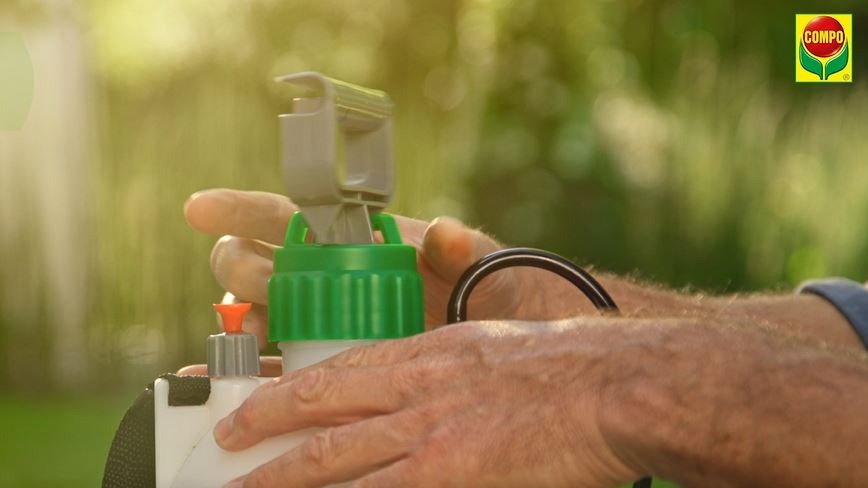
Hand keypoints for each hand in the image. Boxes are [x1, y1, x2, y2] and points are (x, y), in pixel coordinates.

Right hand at [184, 189, 593, 342]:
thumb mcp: (481, 265)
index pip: (286, 216)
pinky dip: (243, 374)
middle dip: (241, 268)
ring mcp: (322, 321)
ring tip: (234, 343)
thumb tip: (447, 233)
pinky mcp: (327, 362)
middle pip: (258, 263)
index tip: (199, 209)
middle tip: (255, 282)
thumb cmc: (492, 290)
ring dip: (234, 324)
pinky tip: (215, 385)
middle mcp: (327, 276)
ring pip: (256, 314)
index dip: (239, 210)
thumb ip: (462, 247)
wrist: (506, 344)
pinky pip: (275, 366)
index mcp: (354, 240)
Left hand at [214, 320, 639, 487]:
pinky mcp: (448, 474)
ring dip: (281, 478)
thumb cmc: (570, 364)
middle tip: (225, 442)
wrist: (612, 385)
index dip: (292, 386)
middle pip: (322, 411)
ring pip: (333, 461)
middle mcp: (416, 390)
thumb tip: (428, 389)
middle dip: (264, 426)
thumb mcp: (496, 344)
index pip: (341, 370)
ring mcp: (427, 436)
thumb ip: (454, 364)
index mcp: (429, 354)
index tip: (260, 400)